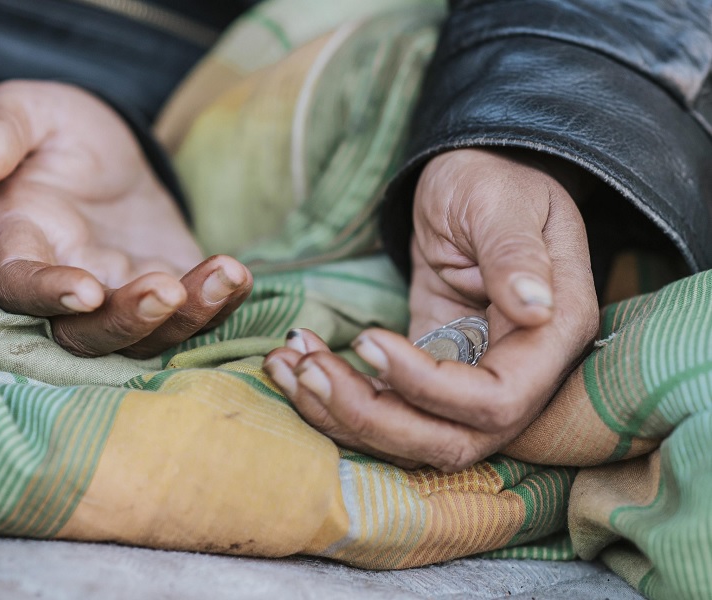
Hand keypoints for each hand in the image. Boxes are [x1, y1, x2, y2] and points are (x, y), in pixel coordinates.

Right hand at [0, 80, 251, 357]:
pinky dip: (218, 305)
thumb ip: (1, 128)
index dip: (50, 296)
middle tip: (167, 290)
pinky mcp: (166, 287)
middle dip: (129, 320)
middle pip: (88, 334)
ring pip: (145, 336)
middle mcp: (67, 283)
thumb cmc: (54, 132)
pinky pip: (192, 315)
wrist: (103, 152)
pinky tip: (238, 275)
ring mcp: (120, 294)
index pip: (22, 286)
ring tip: (223, 274)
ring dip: (186, 317)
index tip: (85, 292)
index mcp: (21, 244)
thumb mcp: (25, 110)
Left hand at [264, 149, 598, 470]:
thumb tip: (536, 308)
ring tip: (286, 366)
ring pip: (410, 433)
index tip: (368, 340)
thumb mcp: (501, 202)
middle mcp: (518, 371)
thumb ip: (516, 254)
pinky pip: (387, 404)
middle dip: (371, 417)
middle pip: (449, 439)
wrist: (471, 177)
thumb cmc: (495, 179)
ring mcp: (471, 376)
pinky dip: (337, 396)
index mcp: (552, 334)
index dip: (428, 387)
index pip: (495, 399)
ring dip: (341, 413)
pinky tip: (293, 367)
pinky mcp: (429, 369)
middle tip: (308, 370)